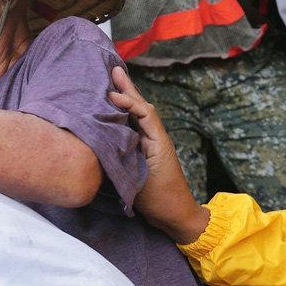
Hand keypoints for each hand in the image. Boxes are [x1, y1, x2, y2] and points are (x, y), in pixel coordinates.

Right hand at [108, 66, 208, 243]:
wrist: (176, 216)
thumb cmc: (160, 200)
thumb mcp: (141, 179)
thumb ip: (127, 157)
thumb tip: (109, 139)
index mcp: (157, 141)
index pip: (143, 113)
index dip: (128, 101)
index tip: (110, 95)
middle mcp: (155, 138)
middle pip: (141, 108)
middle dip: (127, 88)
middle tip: (114, 69)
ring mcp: (150, 145)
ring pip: (137, 116)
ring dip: (126, 98)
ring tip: (114, 81)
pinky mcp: (144, 153)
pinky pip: (133, 127)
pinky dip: (124, 115)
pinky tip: (114, 110)